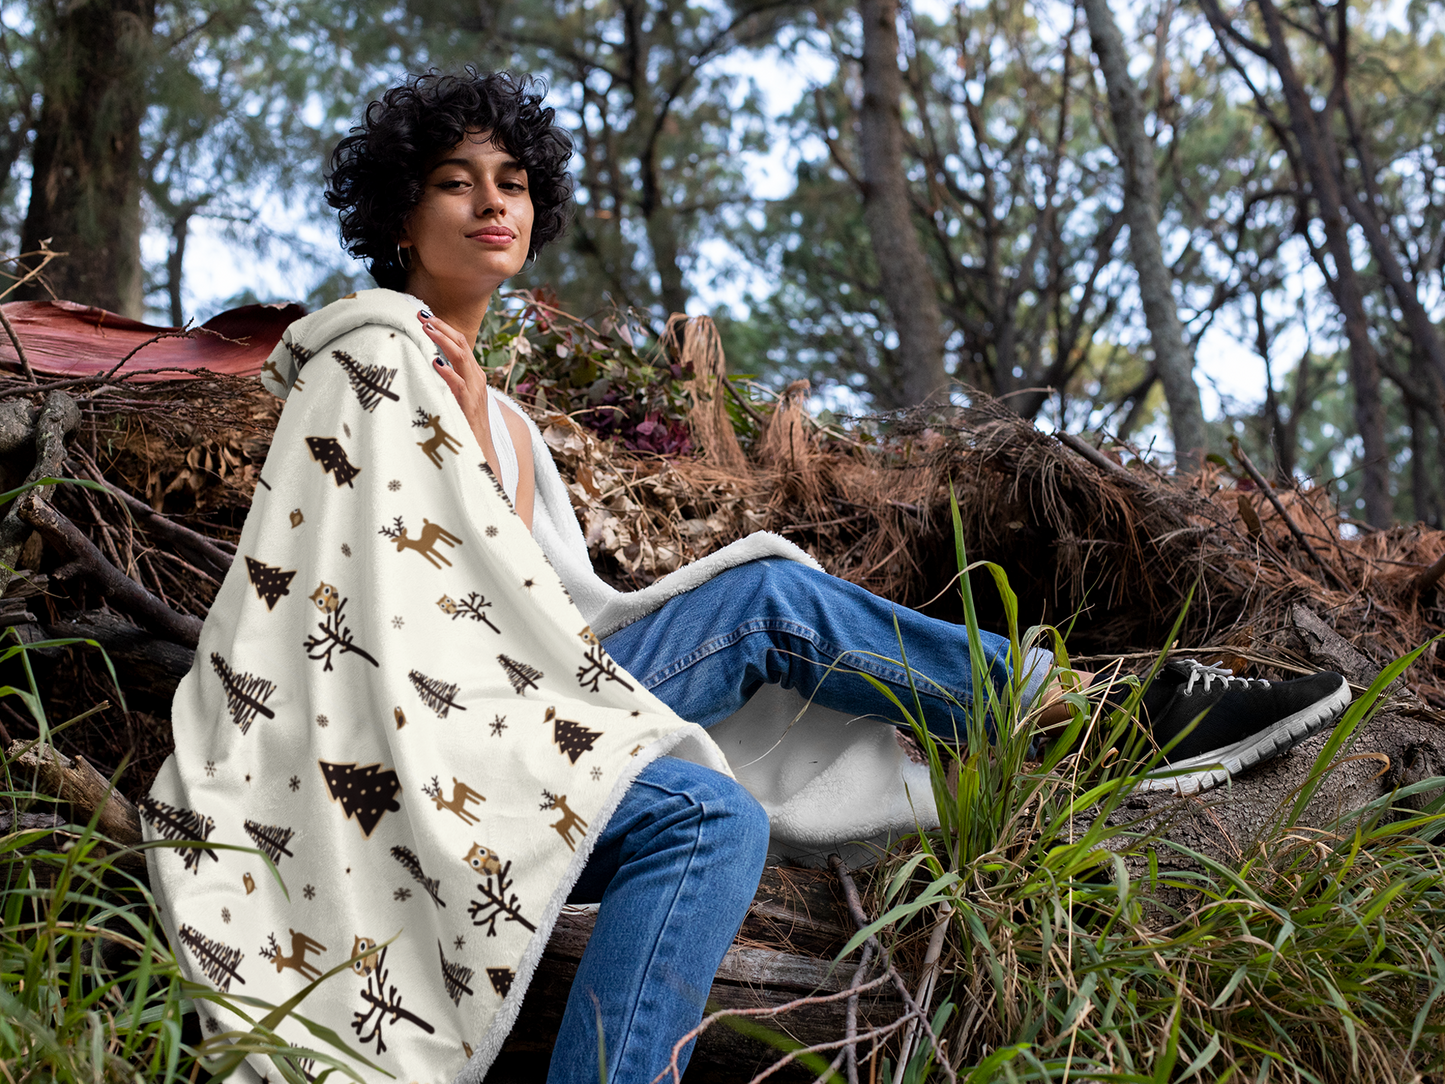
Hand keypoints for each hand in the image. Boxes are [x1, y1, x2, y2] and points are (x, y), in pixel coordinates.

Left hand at [421, 309, 490, 448]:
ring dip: (442, 341)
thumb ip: (448, 378)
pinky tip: (435, 363)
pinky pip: (459, 384)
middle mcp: (477, 377)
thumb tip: (429, 362)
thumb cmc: (466, 422)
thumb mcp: (457, 395)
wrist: (480, 449)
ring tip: (426, 330)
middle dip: (441, 327)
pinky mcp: (469, 404)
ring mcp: (475, 390)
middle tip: (422, 315)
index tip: (426, 316)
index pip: (461, 342)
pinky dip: (448, 372)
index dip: (444, 327)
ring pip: (461, 357)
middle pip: (461, 343)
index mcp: (474, 373)